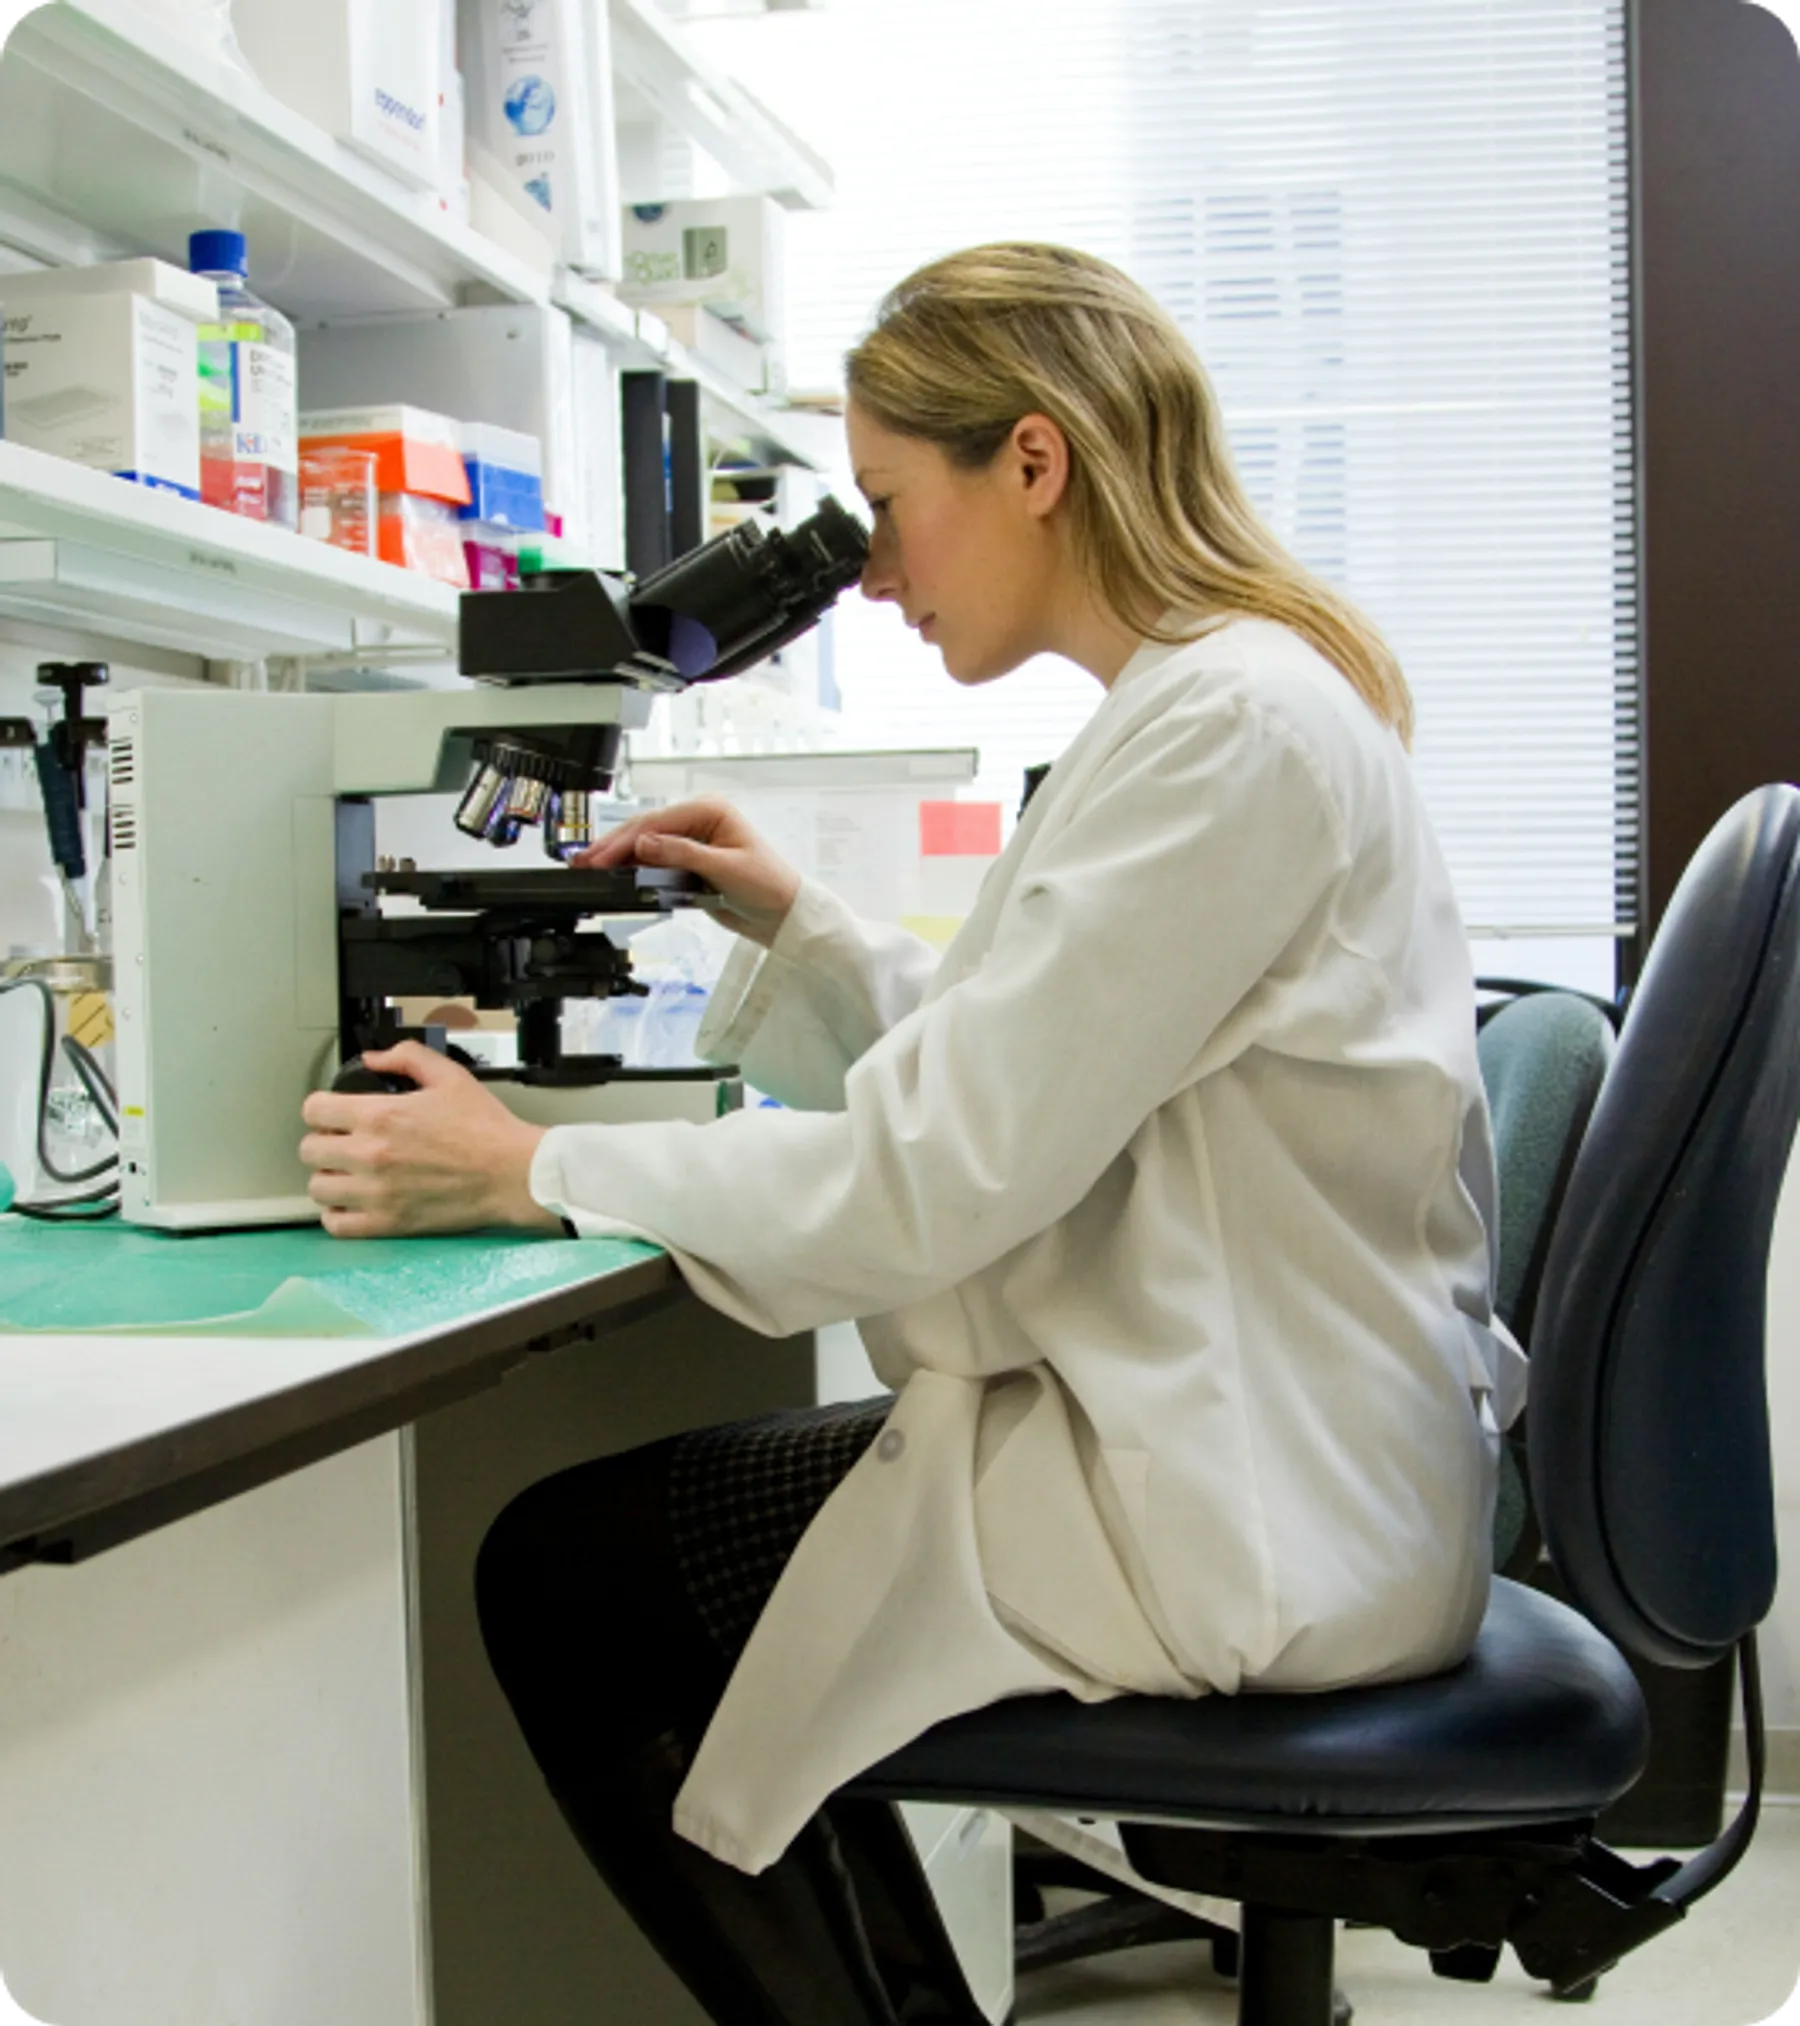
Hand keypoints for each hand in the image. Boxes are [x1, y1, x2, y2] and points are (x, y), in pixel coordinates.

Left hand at [299, 1042, 560, 1239]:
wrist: (513, 1173)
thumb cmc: (486, 1128)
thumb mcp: (449, 1076)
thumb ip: (406, 1057)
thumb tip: (371, 1059)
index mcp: (380, 1115)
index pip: (314, 1110)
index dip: (322, 1107)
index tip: (335, 1113)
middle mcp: (370, 1155)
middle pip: (310, 1150)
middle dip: (324, 1141)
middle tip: (345, 1143)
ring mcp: (376, 1193)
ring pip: (318, 1188)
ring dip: (330, 1177)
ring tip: (349, 1174)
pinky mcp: (388, 1223)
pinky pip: (336, 1224)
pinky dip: (338, 1214)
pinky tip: (354, 1202)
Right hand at [574, 796, 799, 948]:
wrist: (784, 914)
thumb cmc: (768, 885)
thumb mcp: (724, 868)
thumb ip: (682, 854)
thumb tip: (644, 844)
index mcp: (710, 810)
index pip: (657, 822)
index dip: (626, 841)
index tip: (603, 858)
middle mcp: (699, 820)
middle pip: (646, 829)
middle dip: (614, 846)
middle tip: (584, 861)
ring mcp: (692, 840)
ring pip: (646, 843)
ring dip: (619, 855)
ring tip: (589, 866)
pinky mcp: (689, 861)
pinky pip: (655, 860)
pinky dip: (633, 866)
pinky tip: (613, 873)